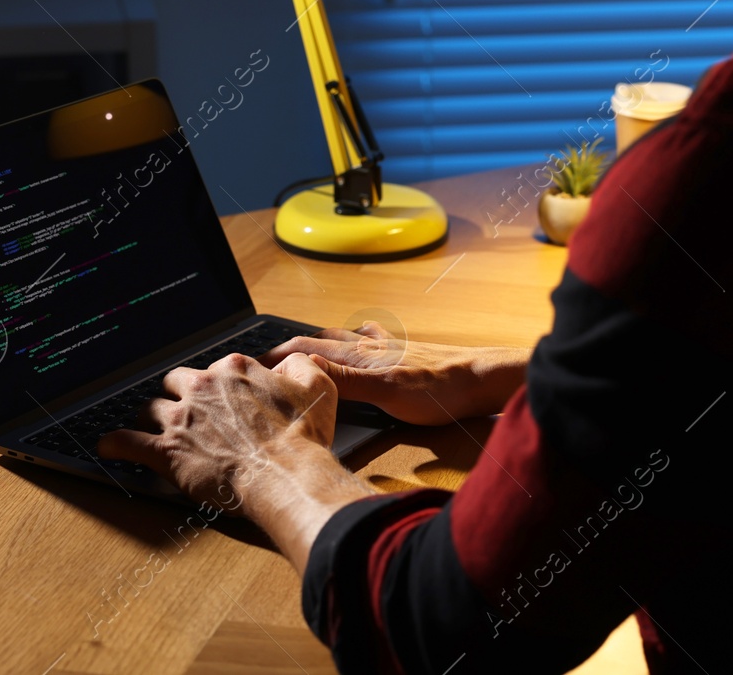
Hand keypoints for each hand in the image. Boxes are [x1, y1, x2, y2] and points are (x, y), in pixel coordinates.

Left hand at [98, 351, 339, 510]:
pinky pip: (127, 442)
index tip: (223, 399)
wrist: (285, 474)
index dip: (219, 386)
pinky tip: (108, 446)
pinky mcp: (165, 450)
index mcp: (235, 369)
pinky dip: (115, 444)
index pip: (216, 368)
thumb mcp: (318, 387)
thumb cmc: (302, 436)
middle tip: (188, 413)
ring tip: (154, 428)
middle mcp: (203, 387)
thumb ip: (301, 366)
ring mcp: (181, 418)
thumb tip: (290, 364)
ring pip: (151, 408)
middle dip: (179, 396)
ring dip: (153, 418)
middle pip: (176, 383)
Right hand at [258, 320, 529, 426]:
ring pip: (348, 339)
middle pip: (323, 340)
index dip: (276, 356)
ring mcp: (392, 350)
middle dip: (295, 346)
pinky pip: (375, 345)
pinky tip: (367, 345)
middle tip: (271, 357)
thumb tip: (299, 367)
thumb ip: (342, 379)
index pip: (306, 349)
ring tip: (308, 348)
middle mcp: (372, 347)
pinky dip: (359, 343)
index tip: (250, 365)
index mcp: (360, 356)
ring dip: (324, 342)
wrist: (482, 378)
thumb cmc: (438, 390)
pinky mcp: (410, 356)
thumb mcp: (384, 392)